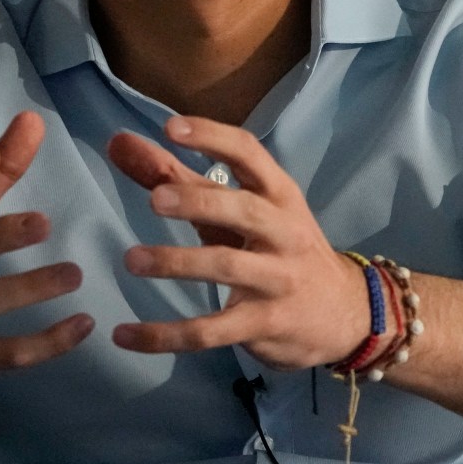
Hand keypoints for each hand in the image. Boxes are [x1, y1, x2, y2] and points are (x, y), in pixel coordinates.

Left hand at [104, 116, 369, 369]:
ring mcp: (277, 280)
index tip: (170, 127)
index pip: (249, 154)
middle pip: (244, 210)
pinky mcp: (264, 324)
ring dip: (177, 262)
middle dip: (199, 201)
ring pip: (227, 267)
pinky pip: (210, 330)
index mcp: (279, 194)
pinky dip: (165, 335)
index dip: (212, 138)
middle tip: (154, 199)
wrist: (344, 314)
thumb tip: (118, 143)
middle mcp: (283, 232)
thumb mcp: (239, 212)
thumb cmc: (279, 249)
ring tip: (132, 260)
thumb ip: (178, 179)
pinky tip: (125, 335)